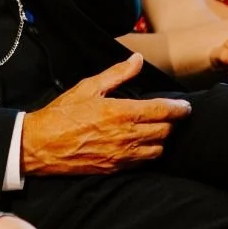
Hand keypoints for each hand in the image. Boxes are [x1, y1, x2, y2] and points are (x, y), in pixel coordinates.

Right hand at [21, 54, 191, 175]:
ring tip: (156, 129)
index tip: (185, 106)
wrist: (42, 144)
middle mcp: (128, 136)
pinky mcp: (117, 168)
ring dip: (162, 138)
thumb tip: (137, 60)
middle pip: (165, 130)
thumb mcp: (88, 87)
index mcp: (122, 112)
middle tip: (169, 114)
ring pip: (159, 148)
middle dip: (171, 121)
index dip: (179, 108)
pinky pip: (144, 162)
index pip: (163, 111)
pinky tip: (143, 144)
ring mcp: (124, 155)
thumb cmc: (63, 113)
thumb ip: (117, 74)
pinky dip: (149, 152)